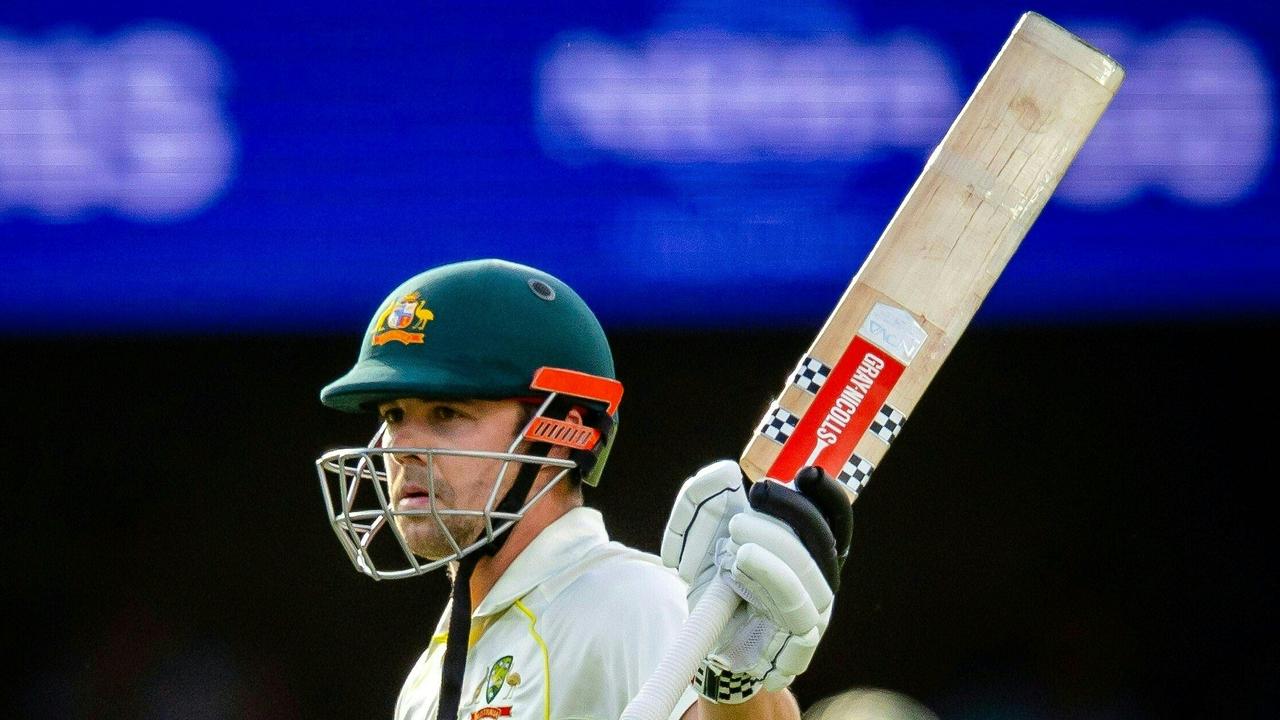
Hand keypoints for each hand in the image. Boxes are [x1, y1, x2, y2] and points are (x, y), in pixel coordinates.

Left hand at [662, 462, 852, 702]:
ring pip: (807, 573)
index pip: (834, 517)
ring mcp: (812, 614)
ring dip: (772, 545)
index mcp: (808, 548)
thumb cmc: (714, 579)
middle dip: (790, 511)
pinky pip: (795, 612)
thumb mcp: (700, 533)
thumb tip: (725, 472)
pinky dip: (770, 578)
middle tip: (754, 494)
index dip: (827, 494)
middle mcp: (818, 578)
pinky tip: (741, 563)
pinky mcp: (798, 648)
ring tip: (735, 533)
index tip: (806, 474)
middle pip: (821, 540)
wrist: (701, 639)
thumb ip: (705, 498)